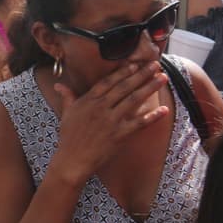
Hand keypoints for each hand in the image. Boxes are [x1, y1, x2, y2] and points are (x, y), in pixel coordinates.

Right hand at [50, 61, 168, 184]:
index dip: (123, 71)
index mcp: (89, 100)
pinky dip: (152, 116)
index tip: (135, 63)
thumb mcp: (66, 113)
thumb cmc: (69, 136)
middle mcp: (101, 107)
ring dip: (149, 87)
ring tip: (162, 78)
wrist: (73, 159)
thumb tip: (59, 85)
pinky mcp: (120, 134)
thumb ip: (67, 96)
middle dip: (141, 74)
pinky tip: (163, 109)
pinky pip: (139, 123)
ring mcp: (112, 120)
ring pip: (134, 100)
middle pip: (125, 87)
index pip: (108, 81)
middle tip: (154, 65)